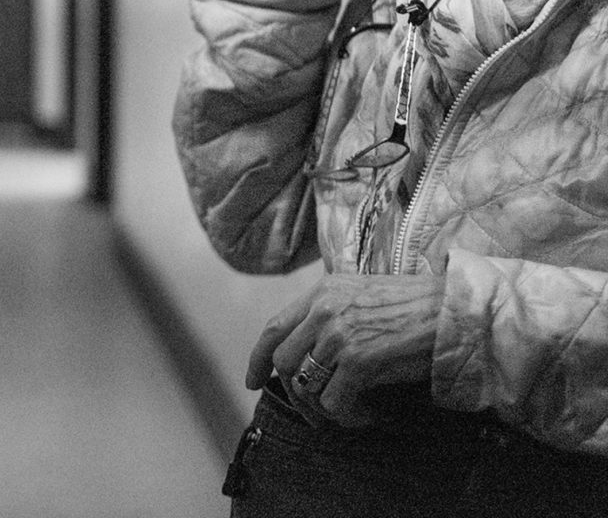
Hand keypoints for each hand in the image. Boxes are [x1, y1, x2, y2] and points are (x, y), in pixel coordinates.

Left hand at [245, 272, 444, 427]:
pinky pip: (334, 402)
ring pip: (306, 385)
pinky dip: (349, 416)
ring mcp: (338, 334)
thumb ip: (332, 315)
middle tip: (316, 413)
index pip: (274, 328)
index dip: (257, 358)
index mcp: (322, 292)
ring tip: (353, 412)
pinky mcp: (359, 360)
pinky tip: (371, 413)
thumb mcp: (363, 296)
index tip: (252, 381)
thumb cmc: (418, 307)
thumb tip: (311, 354)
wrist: (457, 310)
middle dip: (295, 394)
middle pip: (284, 362)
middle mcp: (323, 310)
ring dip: (326, 408)